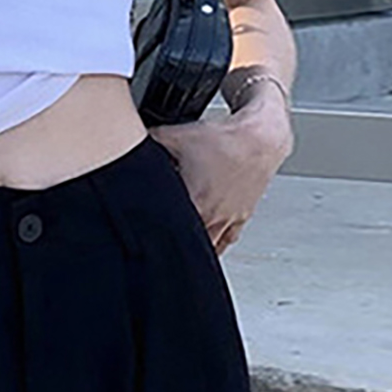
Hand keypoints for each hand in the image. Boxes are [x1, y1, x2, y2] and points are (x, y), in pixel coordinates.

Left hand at [147, 93, 292, 254]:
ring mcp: (228, 220)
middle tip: (159, 252)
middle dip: (172, 245)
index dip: (153, 237)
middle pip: (187, 243)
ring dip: (195, 250)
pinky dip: (216, 246)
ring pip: (208, 248)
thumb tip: (128, 139)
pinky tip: (208, 247)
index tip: (144, 243)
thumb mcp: (181, 135)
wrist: (263, 137)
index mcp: (195, 203)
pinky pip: (226, 241)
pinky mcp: (241, 216)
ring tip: (179, 256)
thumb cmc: (228, 139)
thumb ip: (152, 140)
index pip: (168, 231)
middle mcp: (212, 217)